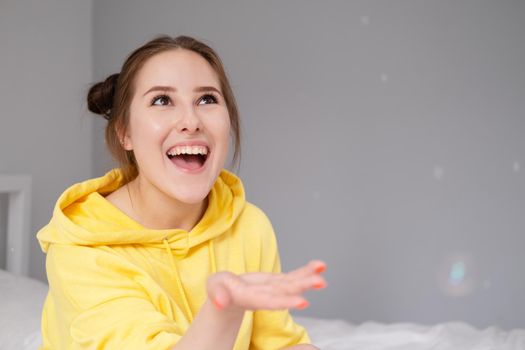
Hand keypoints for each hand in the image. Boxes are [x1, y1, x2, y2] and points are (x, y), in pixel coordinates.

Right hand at [206, 260, 326, 310]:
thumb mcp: (215, 289)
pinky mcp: (277, 282)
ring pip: (292, 283)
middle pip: (285, 291)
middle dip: (303, 286)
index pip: (269, 301)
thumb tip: (220, 302)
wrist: (227, 296)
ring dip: (308, 277)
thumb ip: (218, 294)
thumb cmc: (219, 291)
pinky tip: (320, 266)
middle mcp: (266, 295)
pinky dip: (306, 270)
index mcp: (250, 298)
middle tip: (321, 282)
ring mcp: (273, 289)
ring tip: (323, 271)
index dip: (285, 301)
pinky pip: (293, 276)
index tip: (303, 301)